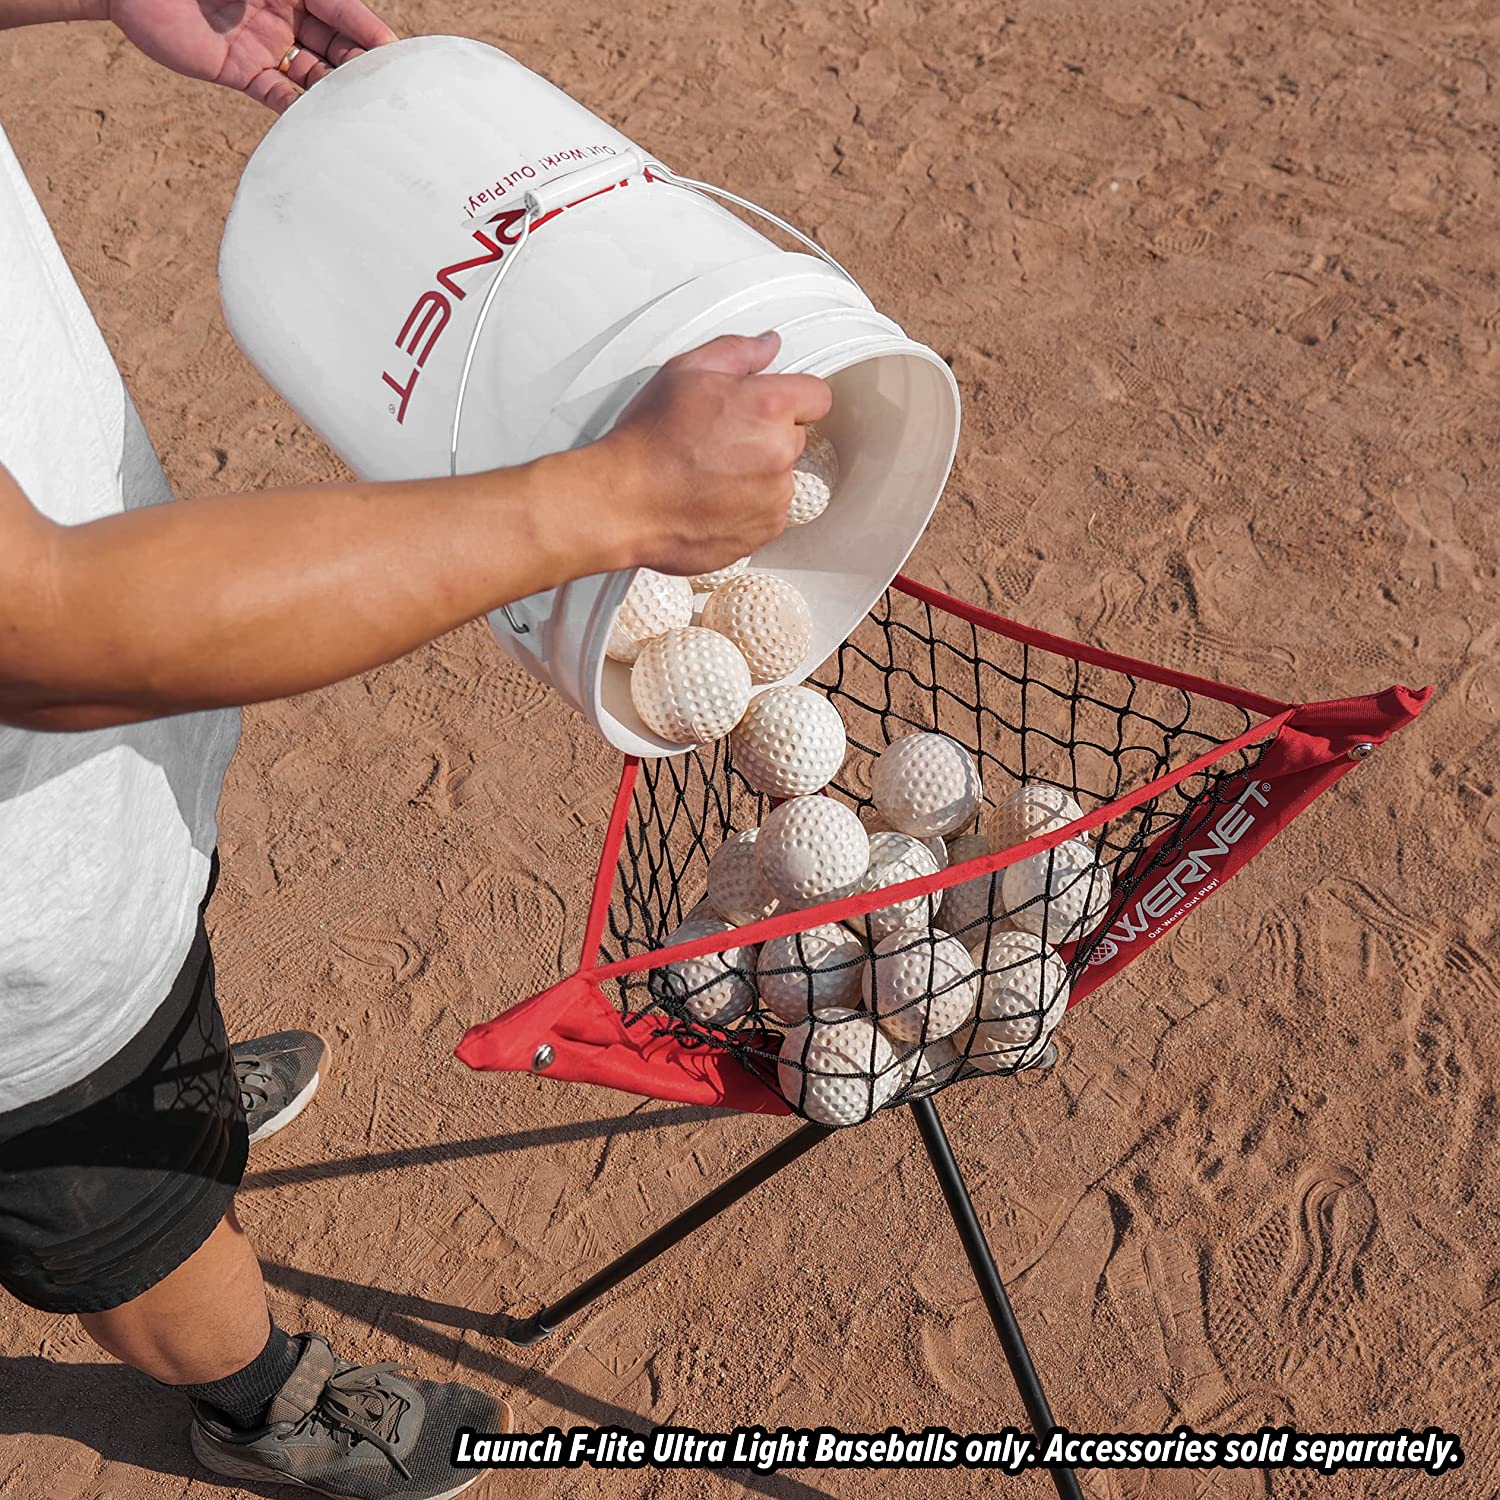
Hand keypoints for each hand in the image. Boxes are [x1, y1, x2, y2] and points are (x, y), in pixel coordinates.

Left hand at [104, 0, 396, 111]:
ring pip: (312, 73)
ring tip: (361, 114)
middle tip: (385, 91)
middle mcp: (283, 14)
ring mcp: (263, 45)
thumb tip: (350, 16)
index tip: (395, 54)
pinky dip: (299, 112)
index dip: (367, 31)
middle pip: (334, 45)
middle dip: (360, 66)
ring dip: (336, 92)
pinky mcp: (239, 71)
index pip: (341, 10)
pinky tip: (322, 127)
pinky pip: (278, 97)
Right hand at [599, 332, 832, 578]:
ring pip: (781, 478)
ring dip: (756, 474)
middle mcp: (779, 454)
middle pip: (795, 438)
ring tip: (709, 473)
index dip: (793, 398)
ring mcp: (774, 497)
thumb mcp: (684, 372)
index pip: (817, 396)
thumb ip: (737, 352)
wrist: (624, 502)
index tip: (770, 406)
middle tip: (720, 440)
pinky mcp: (763, 531)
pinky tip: (711, 498)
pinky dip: (747, 508)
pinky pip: (767, 513)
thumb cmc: (648, 442)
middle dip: (766, 436)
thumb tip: (767, 345)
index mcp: (768, 408)